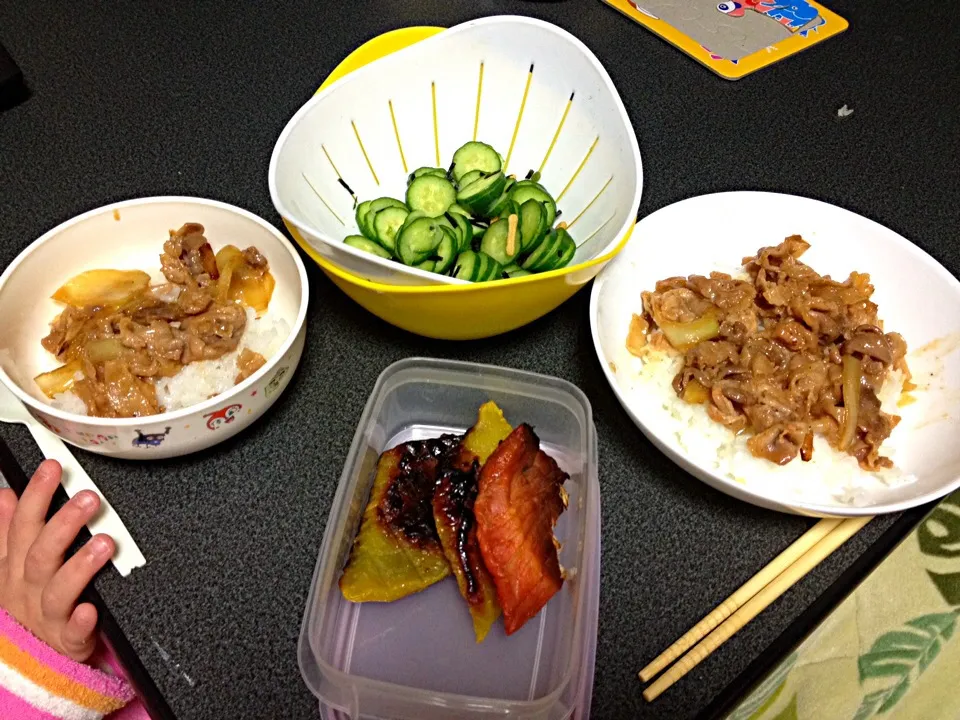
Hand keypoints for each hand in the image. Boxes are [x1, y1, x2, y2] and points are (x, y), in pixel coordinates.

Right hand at [0, 459, 114, 661]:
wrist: (32, 659)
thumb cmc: (30, 603)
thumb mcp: (11, 566)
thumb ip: (9, 531)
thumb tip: (5, 494)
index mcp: (15, 567)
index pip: (23, 525)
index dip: (36, 495)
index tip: (53, 468)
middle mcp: (28, 588)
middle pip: (41, 553)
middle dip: (63, 523)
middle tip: (90, 498)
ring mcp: (47, 616)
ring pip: (58, 590)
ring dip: (80, 565)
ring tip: (105, 543)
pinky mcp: (68, 642)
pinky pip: (75, 632)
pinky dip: (83, 621)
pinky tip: (92, 608)